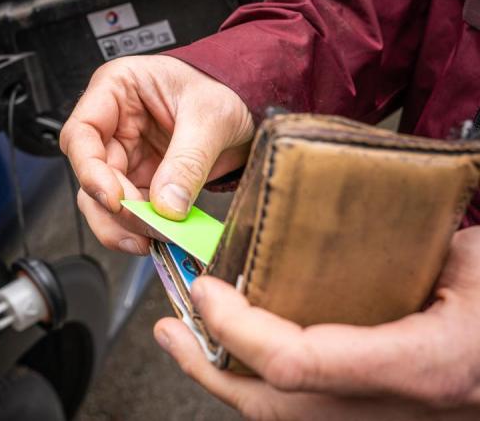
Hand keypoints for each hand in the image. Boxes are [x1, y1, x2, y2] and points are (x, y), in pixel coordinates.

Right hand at [60, 55, 252, 254]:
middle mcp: (112, 124)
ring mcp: (125, 155)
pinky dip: (141, 228)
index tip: (115, 199)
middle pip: (88, 174)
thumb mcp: (211, 117)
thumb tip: (167, 207)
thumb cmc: (223, 88)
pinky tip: (160, 235)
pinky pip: (130, 211)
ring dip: (121, 225)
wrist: (248, 107)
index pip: (81, 133)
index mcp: (116, 89)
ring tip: (151, 238)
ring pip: (101, 199)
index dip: (89, 170)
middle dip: (113, 206)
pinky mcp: (141, 181)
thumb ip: (188, 161)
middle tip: (144, 225)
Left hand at [154, 226, 479, 419]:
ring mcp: (384, 420)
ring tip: (187, 342)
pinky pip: (303, 409)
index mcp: (420, 364)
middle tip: (170, 330)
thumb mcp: (475, 260)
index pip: (298, 362)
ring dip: (225, 378)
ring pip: (283, 416)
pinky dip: (260, 384)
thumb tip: (331, 220)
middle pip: (273, 406)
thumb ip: (404, 243)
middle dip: (208, 368)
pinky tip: (239, 355)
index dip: (238, 330)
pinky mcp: (377, 415)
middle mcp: (393, 408)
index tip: (206, 288)